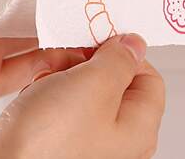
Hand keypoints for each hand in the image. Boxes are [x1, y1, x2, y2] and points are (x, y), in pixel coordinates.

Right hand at [0, 34, 164, 158]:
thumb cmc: (47, 142)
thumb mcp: (94, 84)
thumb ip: (121, 59)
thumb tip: (135, 44)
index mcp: (138, 128)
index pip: (149, 76)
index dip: (125, 53)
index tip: (101, 41)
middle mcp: (117, 138)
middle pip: (113, 79)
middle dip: (85, 62)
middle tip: (67, 58)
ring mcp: (88, 140)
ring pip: (83, 87)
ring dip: (62, 73)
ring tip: (46, 78)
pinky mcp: (60, 139)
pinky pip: (61, 102)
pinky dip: (48, 89)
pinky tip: (35, 94)